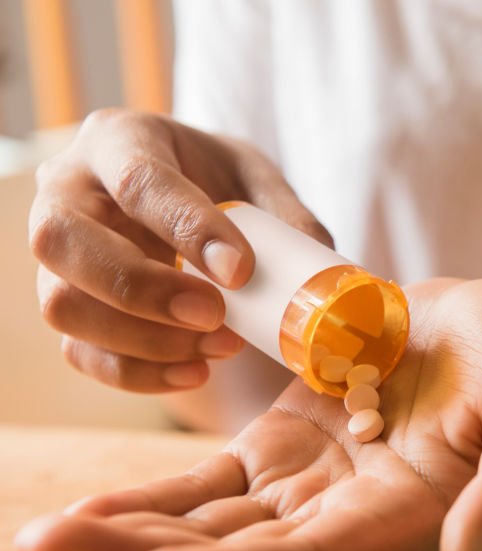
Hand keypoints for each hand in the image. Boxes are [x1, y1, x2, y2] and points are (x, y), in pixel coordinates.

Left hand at [16, 278, 481, 550]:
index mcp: (404, 524)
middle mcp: (347, 521)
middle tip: (50, 545)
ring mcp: (310, 486)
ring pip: (210, 526)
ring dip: (130, 533)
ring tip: (46, 533)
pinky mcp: (285, 447)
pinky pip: (210, 484)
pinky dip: (153, 499)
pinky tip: (92, 506)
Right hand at [28, 108, 331, 392]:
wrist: (183, 204)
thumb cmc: (216, 181)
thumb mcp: (255, 177)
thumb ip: (286, 216)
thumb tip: (318, 274)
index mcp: (120, 139)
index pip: (138, 181)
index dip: (188, 229)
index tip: (241, 272)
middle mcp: (68, 190)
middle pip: (63, 240)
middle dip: (142, 289)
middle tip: (214, 315)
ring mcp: (57, 253)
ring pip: (62, 304)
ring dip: (144, 340)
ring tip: (222, 346)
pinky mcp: (65, 304)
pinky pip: (79, 351)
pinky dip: (138, 374)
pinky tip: (197, 371)